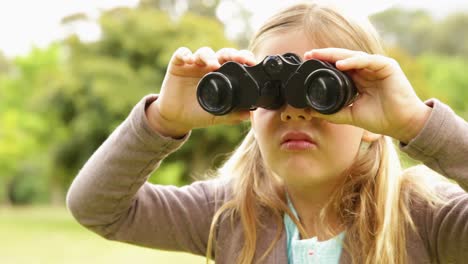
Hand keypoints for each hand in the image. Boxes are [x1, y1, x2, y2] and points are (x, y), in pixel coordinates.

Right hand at [146, 47, 255, 137]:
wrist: (176, 118)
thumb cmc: (199, 114)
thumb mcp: (216, 115)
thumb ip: (232, 114)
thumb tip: (249, 115)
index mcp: (223, 75)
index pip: (236, 61)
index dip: (244, 58)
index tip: (250, 62)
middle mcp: (210, 66)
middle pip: (223, 53)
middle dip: (230, 53)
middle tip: (235, 58)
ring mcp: (194, 64)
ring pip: (204, 52)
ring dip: (208, 55)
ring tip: (212, 64)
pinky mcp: (178, 64)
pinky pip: (182, 54)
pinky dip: (185, 54)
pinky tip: (189, 60)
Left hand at [304, 48, 431, 143]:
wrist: (402, 124)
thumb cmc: (381, 118)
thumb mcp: (350, 115)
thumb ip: (333, 112)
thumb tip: (311, 111)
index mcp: (358, 79)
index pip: (338, 67)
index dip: (323, 63)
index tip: (307, 63)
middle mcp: (366, 70)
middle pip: (343, 58)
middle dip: (325, 55)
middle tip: (309, 55)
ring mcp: (377, 66)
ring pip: (353, 56)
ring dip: (335, 55)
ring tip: (320, 56)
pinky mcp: (387, 66)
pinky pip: (367, 60)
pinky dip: (353, 61)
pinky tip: (340, 65)